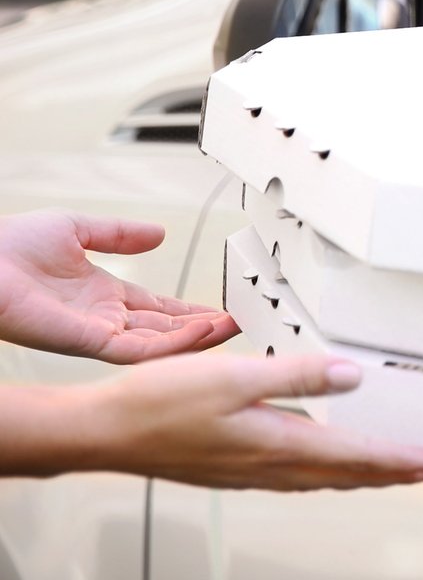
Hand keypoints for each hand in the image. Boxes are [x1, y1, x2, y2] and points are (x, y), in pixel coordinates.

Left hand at [0, 210, 236, 362]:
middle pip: (166, 331)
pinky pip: (136, 350)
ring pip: (158, 346)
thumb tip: (158, 233)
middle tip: (243, 323)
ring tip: (232, 329)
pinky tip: (198, 332)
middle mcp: (102, 320)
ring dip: (197, 338)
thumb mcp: (77, 228)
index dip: (191, 310)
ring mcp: (95, 334)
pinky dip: (170, 345)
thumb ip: (120, 234)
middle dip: (205, 328)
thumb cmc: (8, 246)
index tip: (222, 308)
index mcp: (102, 296)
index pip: (158, 310)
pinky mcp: (86, 341)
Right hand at [71, 354, 422, 489]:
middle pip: (346, 474)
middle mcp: (269, 466)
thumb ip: (299, 375)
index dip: (399, 461)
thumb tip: (351, 376)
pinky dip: (325, 471)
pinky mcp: (233, 468)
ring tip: (390, 470)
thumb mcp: (235, 377)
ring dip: (361, 474)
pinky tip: (322, 463)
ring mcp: (250, 472)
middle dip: (391, 473)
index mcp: (277, 445)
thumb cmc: (158, 405)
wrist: (103, 432)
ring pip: (322, 478)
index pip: (355, 457)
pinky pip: (296, 476)